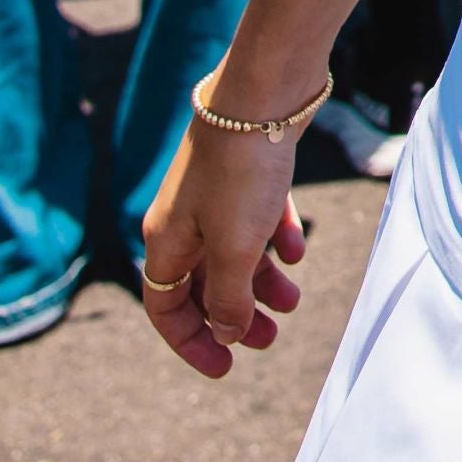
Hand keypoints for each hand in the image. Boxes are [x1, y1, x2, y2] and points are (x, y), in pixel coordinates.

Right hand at [137, 114, 306, 380]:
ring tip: (294, 299)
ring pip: (235, 252)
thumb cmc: (243, 172)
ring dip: (262, 282)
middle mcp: (184, 219)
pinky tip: (296, 251)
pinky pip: (259, 218)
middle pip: (203, 284)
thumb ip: (228, 295)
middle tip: (271, 340)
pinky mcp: (249, 170)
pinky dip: (275, 238)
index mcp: (166, 241)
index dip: (191, 342)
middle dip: (235, 315)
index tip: (224, 369)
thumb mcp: (235, 246)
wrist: (265, 92)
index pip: (166, 308)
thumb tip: (229, 330)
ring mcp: (216, 193)